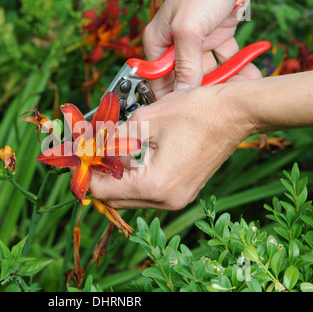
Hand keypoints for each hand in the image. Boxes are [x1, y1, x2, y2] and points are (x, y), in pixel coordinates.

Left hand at [88, 83, 251, 209]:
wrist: (235, 113)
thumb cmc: (195, 112)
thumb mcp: (144, 120)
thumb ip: (110, 139)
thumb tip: (87, 146)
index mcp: (155, 185)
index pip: (104, 191)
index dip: (85, 174)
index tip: (77, 158)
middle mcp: (166, 200)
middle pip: (116, 199)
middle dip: (99, 177)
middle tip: (90, 153)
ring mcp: (177, 199)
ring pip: (131, 197)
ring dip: (116, 178)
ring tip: (109, 152)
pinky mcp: (183, 192)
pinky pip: (148, 192)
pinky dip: (134, 177)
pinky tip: (131, 156)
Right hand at [143, 0, 258, 96]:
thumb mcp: (188, 29)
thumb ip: (184, 63)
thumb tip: (181, 93)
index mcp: (158, 42)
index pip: (158, 78)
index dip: (170, 96)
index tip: (185, 111)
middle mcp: (176, 45)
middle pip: (186, 77)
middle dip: (204, 91)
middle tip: (220, 102)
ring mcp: (197, 42)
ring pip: (209, 71)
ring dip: (225, 80)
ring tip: (240, 91)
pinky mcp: (217, 37)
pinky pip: (227, 58)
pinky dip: (238, 67)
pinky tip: (249, 76)